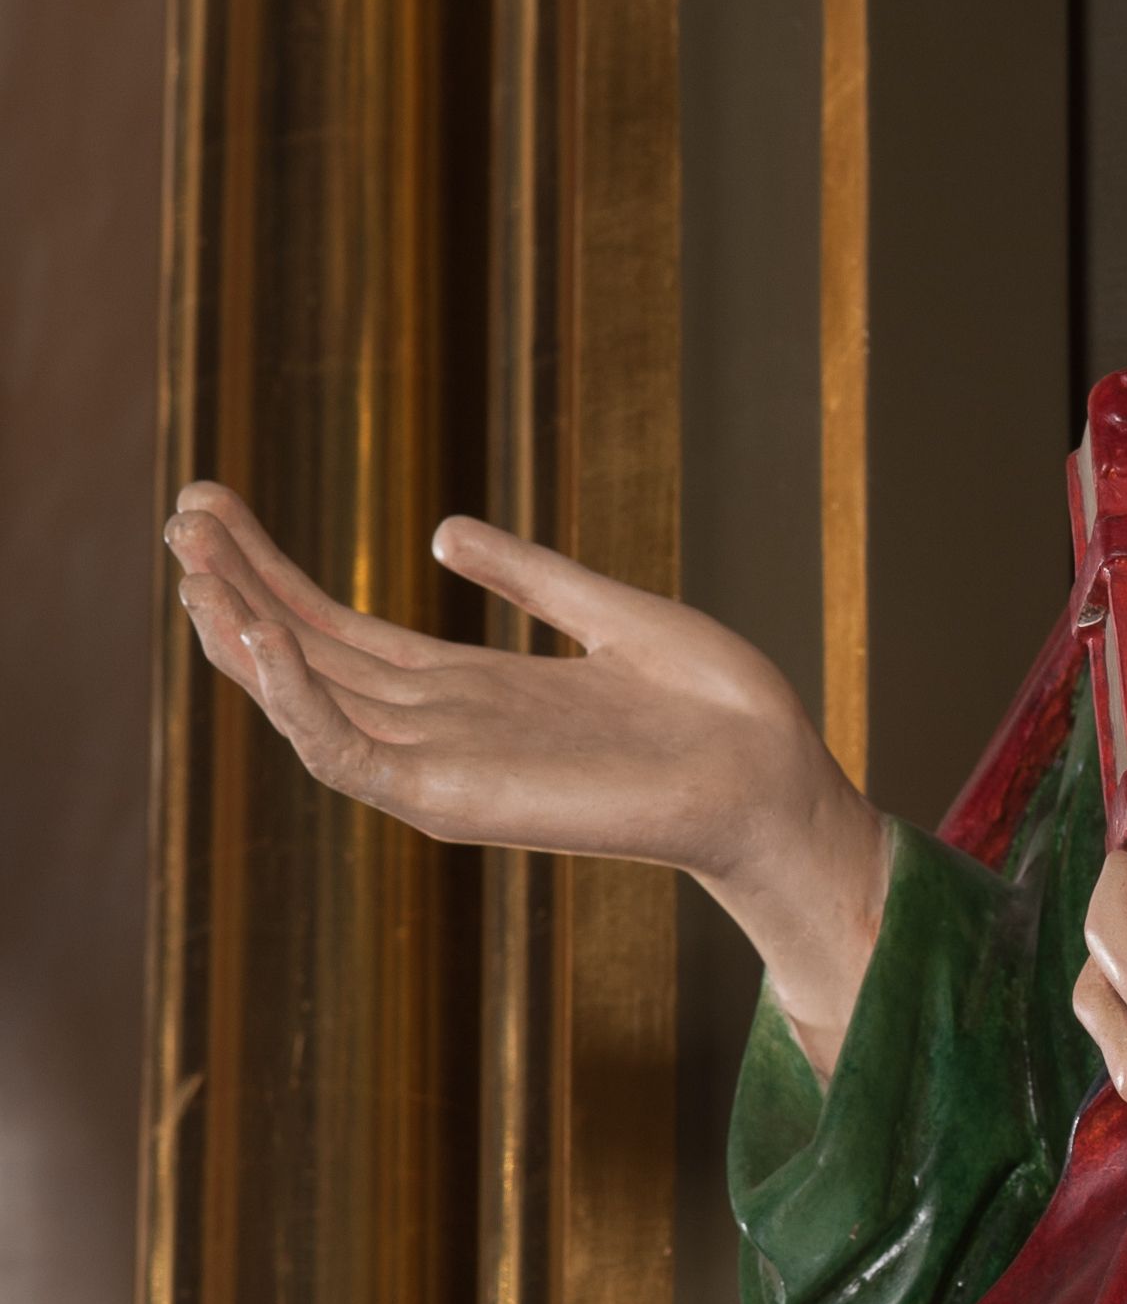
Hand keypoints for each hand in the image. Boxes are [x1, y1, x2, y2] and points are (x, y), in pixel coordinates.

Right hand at [166, 483, 889, 1073]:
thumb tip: (438, 529)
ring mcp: (438, 770)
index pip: (342, 629)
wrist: (770, 776)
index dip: (273, 570)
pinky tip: (259, 638)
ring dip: (243, 633)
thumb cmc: (713, 713)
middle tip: (179, 508)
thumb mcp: (609, 614)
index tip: (214, 502)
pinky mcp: (450, 802)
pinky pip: (346, 754)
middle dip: (236, 586)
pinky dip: (295, 701)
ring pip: (306, 702)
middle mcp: (440, 732)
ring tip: (191, 561)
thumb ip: (526, 573)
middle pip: (307, 655)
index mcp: (470, 691)